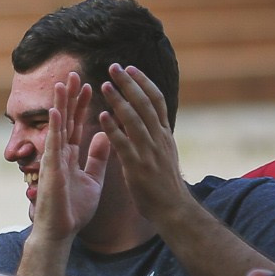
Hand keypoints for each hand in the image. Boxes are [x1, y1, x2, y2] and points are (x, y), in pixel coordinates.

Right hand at [33, 71, 108, 240]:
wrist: (61, 231)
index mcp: (70, 156)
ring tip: (62, 83)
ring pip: (57, 127)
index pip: (77, 125)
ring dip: (59, 105)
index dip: (83, 106)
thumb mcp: (92, 179)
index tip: (90, 86)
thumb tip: (105, 135)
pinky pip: (53, 144)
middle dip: (71, 98)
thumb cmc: (73, 209)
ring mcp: (53, 160)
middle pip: (66, 120)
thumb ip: (97, 157)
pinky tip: (55, 110)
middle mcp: (59, 154)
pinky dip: (54, 127)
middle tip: (74, 74)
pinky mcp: (51, 169)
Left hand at [99, 64, 194, 224]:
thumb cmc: (164, 183)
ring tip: (104, 85)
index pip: (156, 101)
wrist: (172, 208)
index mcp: (164, 134)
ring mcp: (149, 151)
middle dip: (130, 84)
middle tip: (114, 67)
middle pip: (145, 104)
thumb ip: (155, 136)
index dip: (143, 83)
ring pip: (135, 119)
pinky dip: (114, 128)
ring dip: (119, 100)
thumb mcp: (163, 154)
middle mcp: (159, 138)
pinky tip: (102, 116)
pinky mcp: (138, 166)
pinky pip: (124, 143)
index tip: (130, 68)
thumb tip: (148, 121)